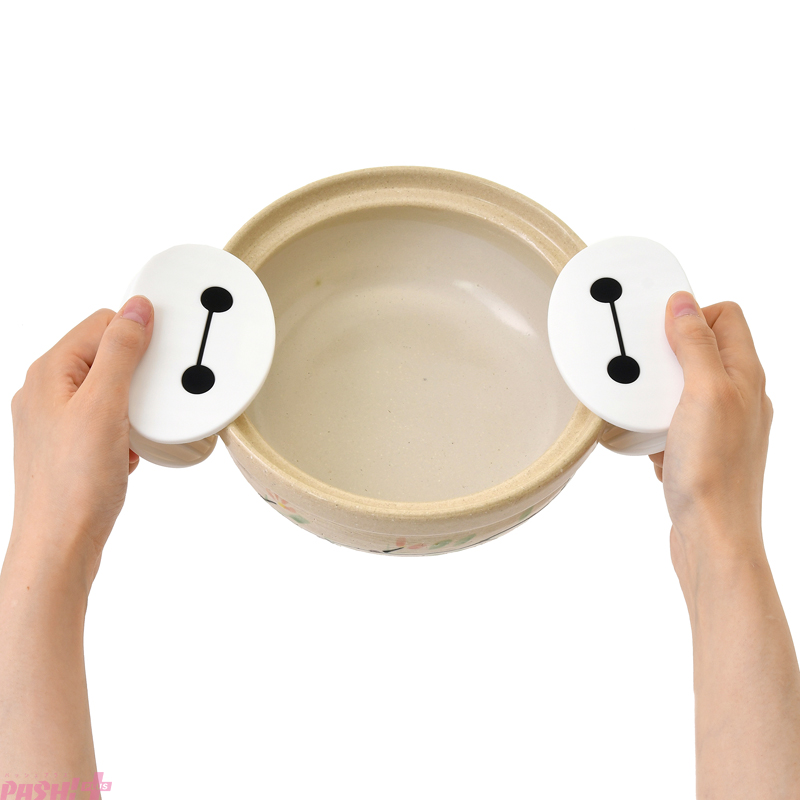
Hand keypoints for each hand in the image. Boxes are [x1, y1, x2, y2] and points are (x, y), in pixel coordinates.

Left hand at [10, 296, 153, 584]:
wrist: (60, 545)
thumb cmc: (73, 485)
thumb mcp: (105, 406)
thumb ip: (121, 352)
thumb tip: (136, 308)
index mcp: (49, 372)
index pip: (102, 324)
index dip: (139, 334)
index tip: (167, 353)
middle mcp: (47, 392)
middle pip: (108, 356)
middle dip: (139, 376)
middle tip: (154, 399)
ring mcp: (57, 420)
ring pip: (111, 391)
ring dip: (135, 407)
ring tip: (140, 430)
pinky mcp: (71, 446)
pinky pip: (109, 420)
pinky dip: (127, 430)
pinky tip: (131, 450)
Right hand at [649, 291, 772, 570]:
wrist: (712, 535)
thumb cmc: (714, 471)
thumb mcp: (703, 393)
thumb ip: (696, 345)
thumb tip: (685, 301)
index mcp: (746, 375)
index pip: (726, 316)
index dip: (690, 315)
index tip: (657, 331)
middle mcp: (739, 396)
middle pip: (699, 351)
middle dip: (665, 360)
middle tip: (644, 373)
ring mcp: (721, 425)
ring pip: (681, 389)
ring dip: (657, 397)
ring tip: (647, 414)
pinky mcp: (702, 451)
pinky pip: (672, 423)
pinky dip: (656, 429)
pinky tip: (653, 446)